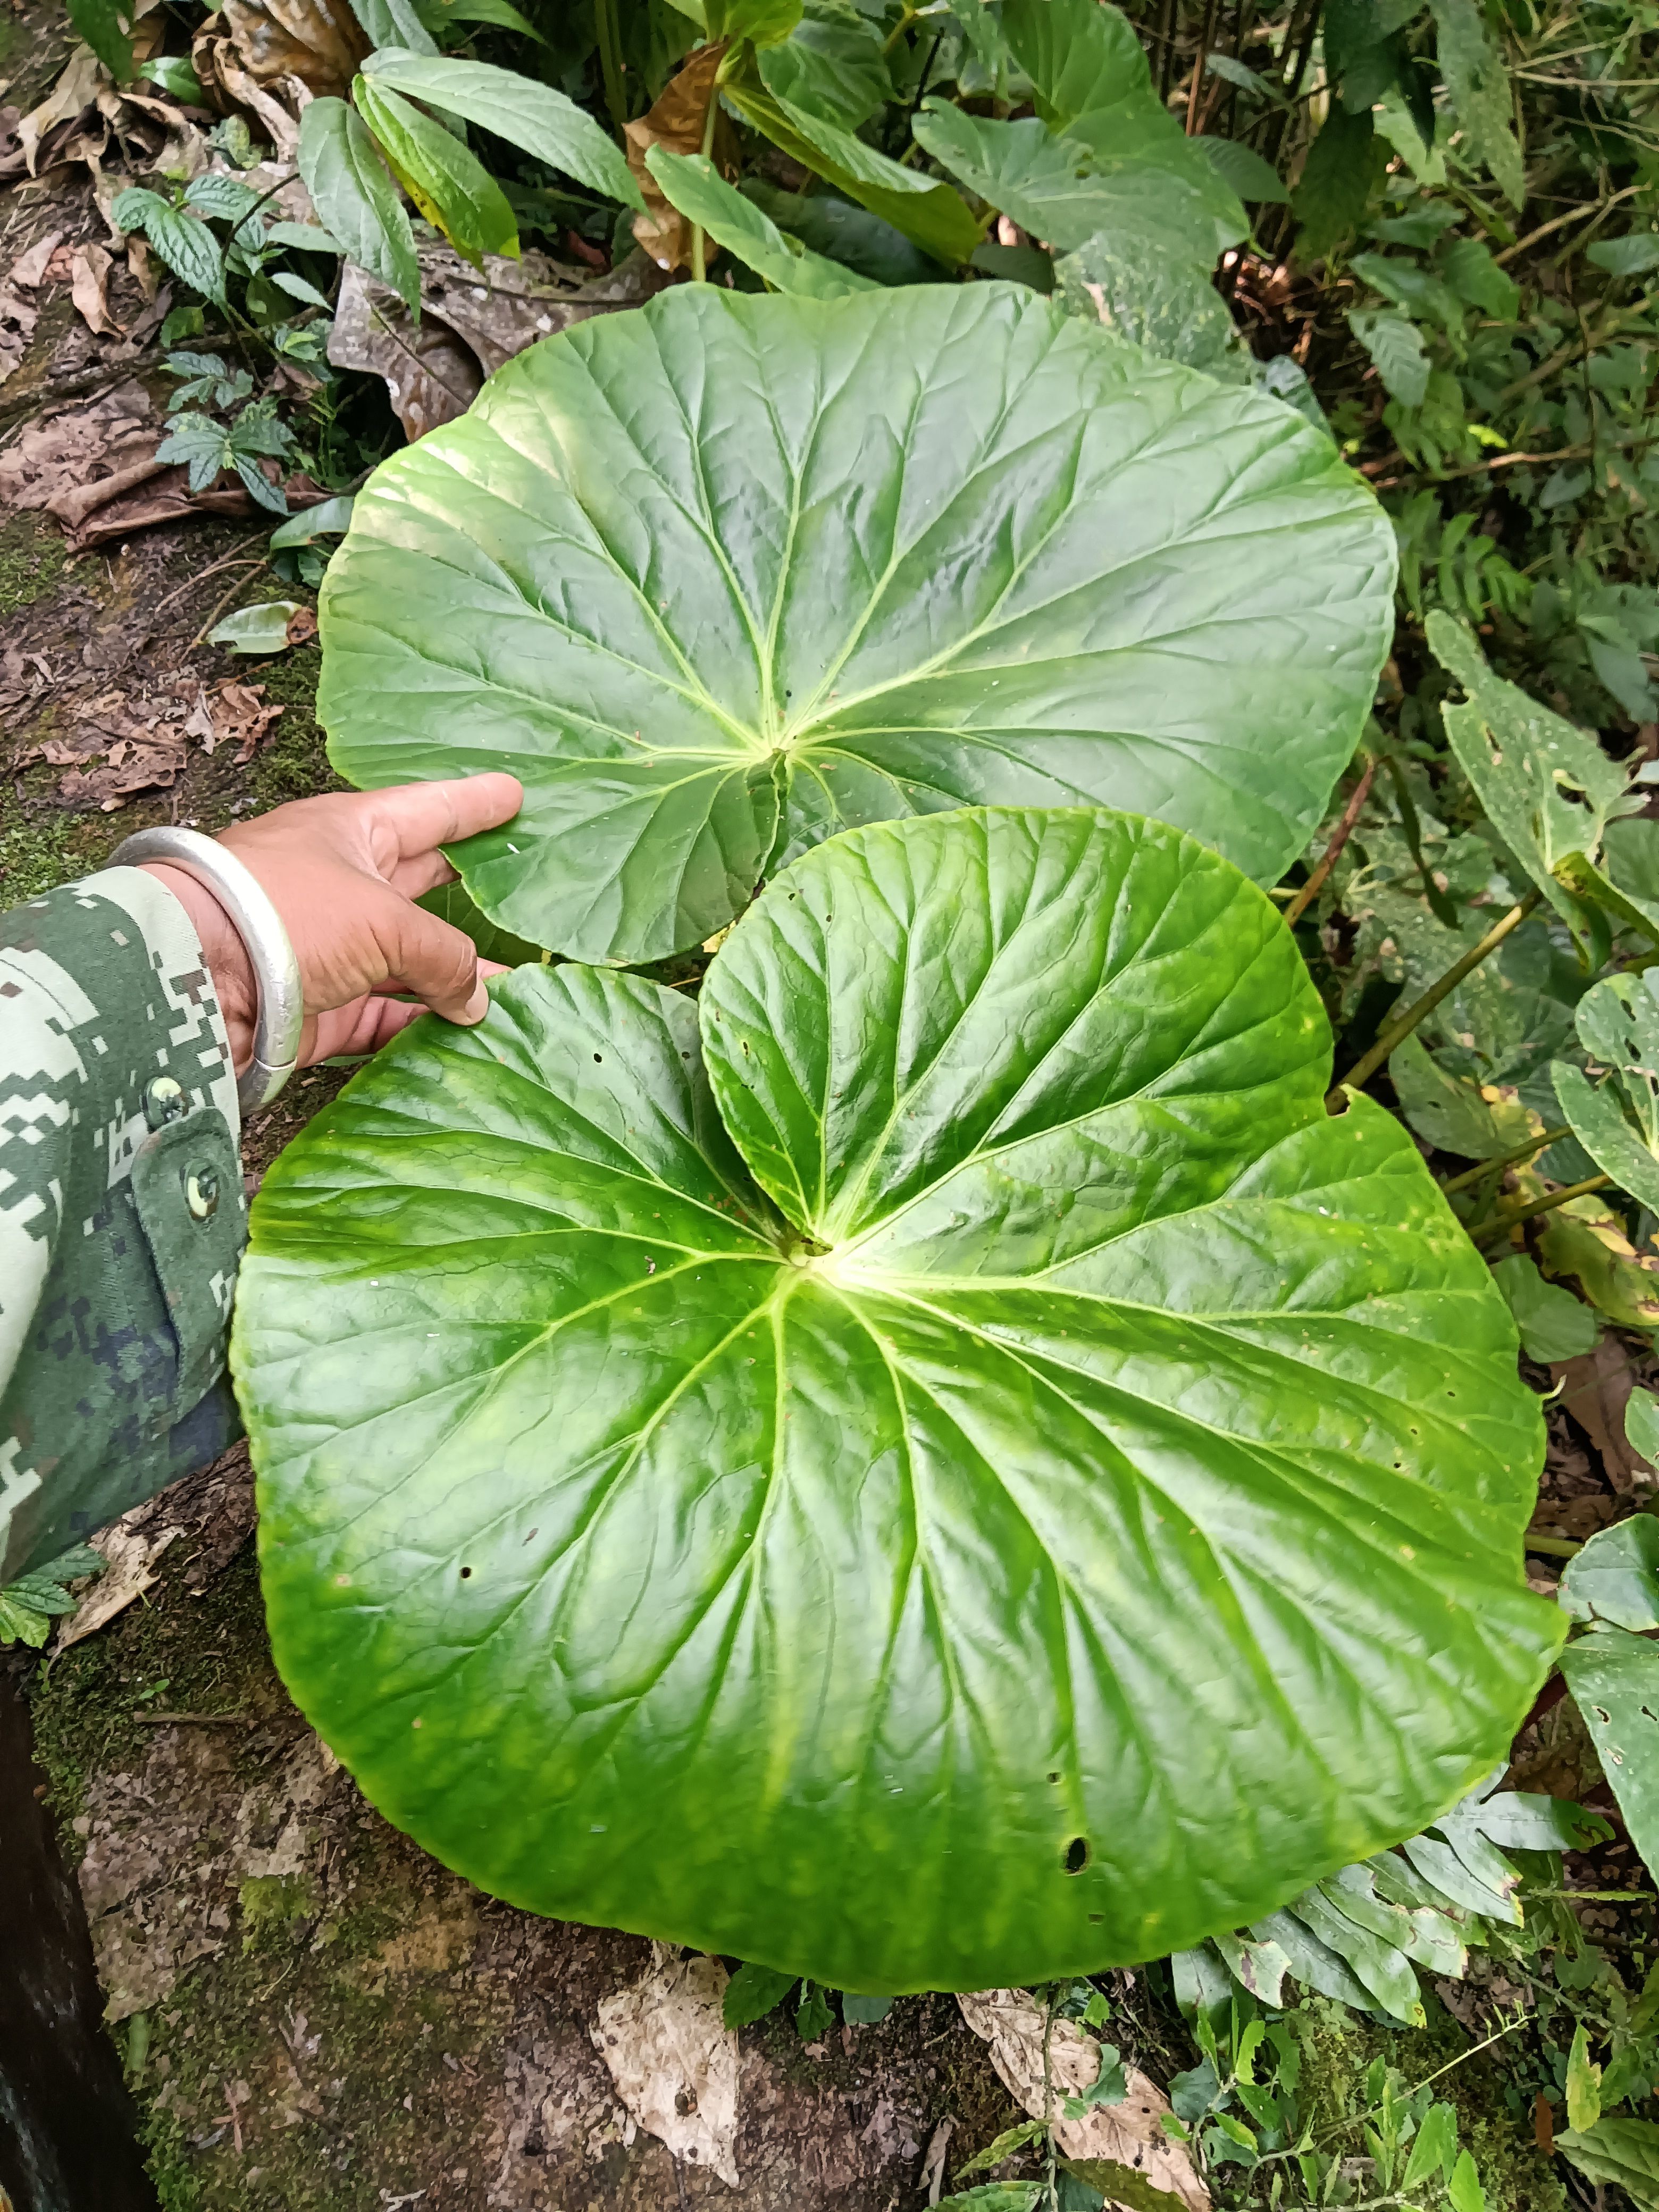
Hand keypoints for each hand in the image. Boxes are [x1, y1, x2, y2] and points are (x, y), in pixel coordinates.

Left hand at [139, 775, 523, 1076]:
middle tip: (524, 883)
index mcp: (350, 832)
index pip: (428, 811)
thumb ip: (445, 956)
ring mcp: (333, 949)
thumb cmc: (289, 914)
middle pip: (423, 883)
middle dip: (471, 888)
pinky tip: (470, 1031)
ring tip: (520, 988)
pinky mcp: (325, 1008)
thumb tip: (479, 1000)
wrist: (197, 981)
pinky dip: (428, 1023)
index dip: (473, 805)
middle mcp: (343, 885)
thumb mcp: (384, 920)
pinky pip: (391, 1014)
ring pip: (413, 960)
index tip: (514, 794)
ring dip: (460, 975)